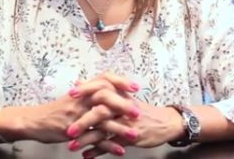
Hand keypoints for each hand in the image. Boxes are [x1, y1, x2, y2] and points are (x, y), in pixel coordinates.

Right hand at [13, 72, 139, 143]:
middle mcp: (80, 100)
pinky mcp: (73, 132)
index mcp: (83, 90)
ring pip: (101, 120)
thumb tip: (100, 83)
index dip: (120, 81)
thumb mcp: (71, 97)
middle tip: (137, 112)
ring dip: (120, 128)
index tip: (135, 88)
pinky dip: (108, 145)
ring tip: (134, 134)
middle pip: (105, 97)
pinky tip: (120, 150)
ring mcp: (77, 116)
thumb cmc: (54, 110)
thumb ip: (87, 91)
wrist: (33, 121)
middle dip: (123, 104)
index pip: (104, 79)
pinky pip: (93, 139)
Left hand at [70, 99, 185, 157]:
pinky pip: (112, 145)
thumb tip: (79, 81)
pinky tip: (86, 155)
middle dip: (83, 121)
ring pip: (105, 131)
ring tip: (72, 146)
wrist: (165, 122)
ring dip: (87, 139)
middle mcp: (123, 108)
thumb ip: (102, 90)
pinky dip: (98, 151)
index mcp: (120, 95)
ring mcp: (127, 123)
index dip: (86, 91)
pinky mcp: (132, 137)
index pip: (102, 89)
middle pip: (101, 112)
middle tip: (68, 130)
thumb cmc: (141, 110)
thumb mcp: (123, 97)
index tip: (70, 94)